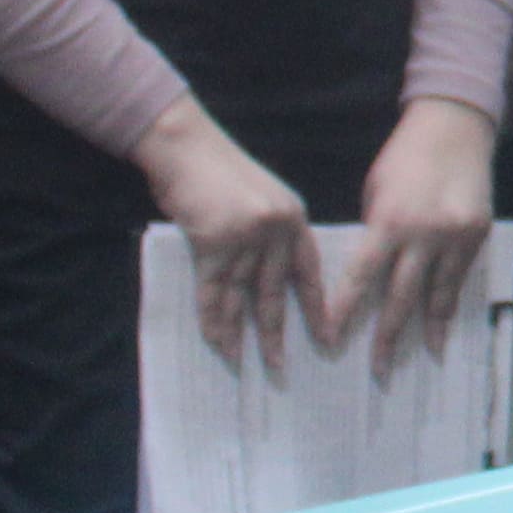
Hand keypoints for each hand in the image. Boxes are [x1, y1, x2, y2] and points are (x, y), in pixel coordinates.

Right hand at [132, 104, 314, 375]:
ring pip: (242, 296)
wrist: (185, 146)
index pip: (310, 272)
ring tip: (244, 364)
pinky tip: (216, 342)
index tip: (327, 337)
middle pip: (277, 292)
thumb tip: (265, 277)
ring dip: (241, 333)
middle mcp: (277, 229)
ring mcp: (247, 235)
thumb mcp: (260, 198)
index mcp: (294, 219)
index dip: (317, 308)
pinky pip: (213, 291)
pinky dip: (212, 318)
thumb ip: (270, 234)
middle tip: (281, 367)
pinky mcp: (214, 241)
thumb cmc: (218, 171)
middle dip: (277, 332)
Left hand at [336, 95, 502, 367]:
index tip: (331, 342)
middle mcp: (424, 234)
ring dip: (428, 329)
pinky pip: (460, 277)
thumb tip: (373, 274)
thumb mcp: (377, 195)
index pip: (361, 278)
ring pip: (438, 294)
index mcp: (389, 222)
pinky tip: (444, 324)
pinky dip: (450, 302)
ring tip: (423, 357)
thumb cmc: (404, 157)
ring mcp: (455, 236)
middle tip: (379, 371)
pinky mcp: (478, 234)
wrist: (455, 126)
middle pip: (401, 298)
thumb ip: (377, 235)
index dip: (345, 313)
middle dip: (388, 337)